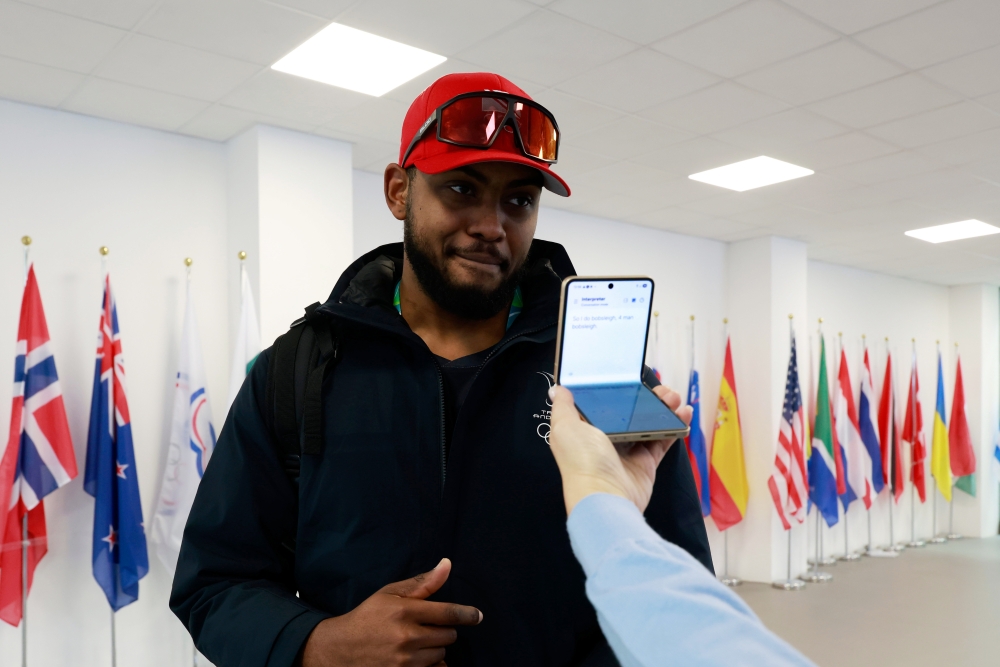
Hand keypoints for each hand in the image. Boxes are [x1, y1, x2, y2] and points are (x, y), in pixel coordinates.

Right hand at [300, 558, 481, 666]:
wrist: (341, 649)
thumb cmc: (369, 616)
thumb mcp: (391, 594)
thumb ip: (423, 583)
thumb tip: (447, 565)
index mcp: (405, 611)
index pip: (448, 612)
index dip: (466, 614)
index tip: (477, 616)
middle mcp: (406, 637)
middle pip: (448, 635)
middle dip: (443, 630)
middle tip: (426, 626)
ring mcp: (404, 660)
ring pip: (440, 654)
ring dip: (435, 648)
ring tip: (416, 641)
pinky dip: (429, 663)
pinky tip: (416, 656)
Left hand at [548, 384, 691, 514]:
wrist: (607, 497)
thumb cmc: (583, 462)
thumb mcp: (565, 427)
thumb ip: (563, 406)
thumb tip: (558, 389)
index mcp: (584, 431)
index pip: (602, 406)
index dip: (618, 392)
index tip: (632, 379)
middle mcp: (605, 441)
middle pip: (629, 414)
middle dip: (646, 399)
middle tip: (661, 389)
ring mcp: (627, 453)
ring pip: (648, 425)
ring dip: (662, 409)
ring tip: (674, 398)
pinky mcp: (645, 464)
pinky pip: (662, 441)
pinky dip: (674, 427)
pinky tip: (683, 414)